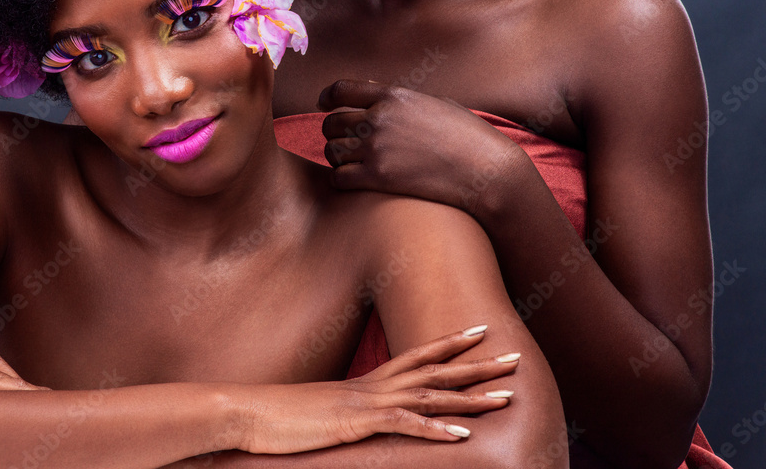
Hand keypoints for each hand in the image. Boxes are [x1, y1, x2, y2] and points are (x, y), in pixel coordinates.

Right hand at [239, 328, 517, 452]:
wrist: (251, 412)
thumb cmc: (285, 418)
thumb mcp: (328, 414)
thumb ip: (352, 413)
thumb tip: (366, 420)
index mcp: (370, 382)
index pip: (420, 356)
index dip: (452, 343)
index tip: (482, 332)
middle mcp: (375, 386)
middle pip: (436, 369)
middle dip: (478, 364)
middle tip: (515, 356)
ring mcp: (368, 403)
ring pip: (431, 394)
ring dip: (471, 395)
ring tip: (506, 396)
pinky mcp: (358, 424)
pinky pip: (404, 425)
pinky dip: (435, 429)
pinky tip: (463, 435)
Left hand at [319, 81, 525, 216]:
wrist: (487, 170)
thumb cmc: (468, 137)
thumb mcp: (435, 104)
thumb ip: (402, 101)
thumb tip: (377, 96)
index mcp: (392, 96)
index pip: (341, 89)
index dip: (327, 97)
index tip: (325, 105)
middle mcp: (379, 119)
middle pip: (330, 124)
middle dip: (334, 133)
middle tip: (346, 143)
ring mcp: (376, 148)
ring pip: (331, 151)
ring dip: (338, 158)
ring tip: (353, 163)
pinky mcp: (378, 178)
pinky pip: (338, 177)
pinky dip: (342, 179)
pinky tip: (356, 181)